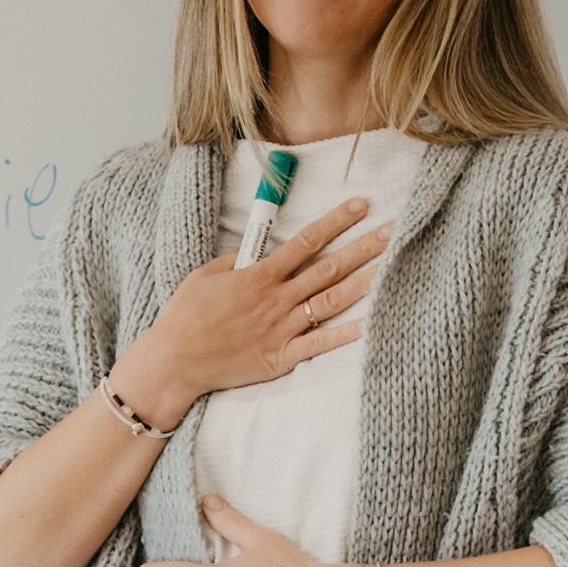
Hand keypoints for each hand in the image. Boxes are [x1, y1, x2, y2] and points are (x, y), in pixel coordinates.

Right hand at [115, 199, 388, 425]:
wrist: (174, 361)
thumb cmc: (185, 316)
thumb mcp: (205, 276)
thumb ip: (235, 261)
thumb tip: (257, 253)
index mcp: (259, 275)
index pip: (307, 241)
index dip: (337, 221)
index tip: (361, 205)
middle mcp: (277, 299)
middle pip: (328, 268)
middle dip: (363, 247)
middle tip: (392, 231)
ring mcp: (282, 329)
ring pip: (330, 301)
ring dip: (364, 282)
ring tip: (392, 266)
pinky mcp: (280, 357)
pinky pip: (319, 345)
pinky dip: (344, 335)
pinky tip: (370, 323)